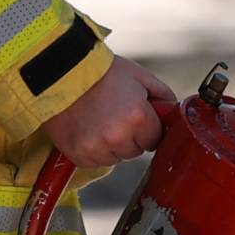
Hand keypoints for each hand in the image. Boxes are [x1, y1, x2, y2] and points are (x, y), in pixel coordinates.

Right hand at [40, 55, 175, 167]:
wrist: (61, 73)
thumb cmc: (102, 72)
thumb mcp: (140, 76)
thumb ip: (163, 96)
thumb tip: (174, 113)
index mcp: (138, 117)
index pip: (155, 139)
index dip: (148, 126)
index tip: (138, 116)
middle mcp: (118, 138)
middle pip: (136, 150)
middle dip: (131, 136)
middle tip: (116, 114)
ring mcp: (96, 149)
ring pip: (116, 158)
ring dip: (113, 145)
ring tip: (100, 120)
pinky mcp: (78, 156)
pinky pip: (95, 161)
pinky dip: (94, 150)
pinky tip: (88, 129)